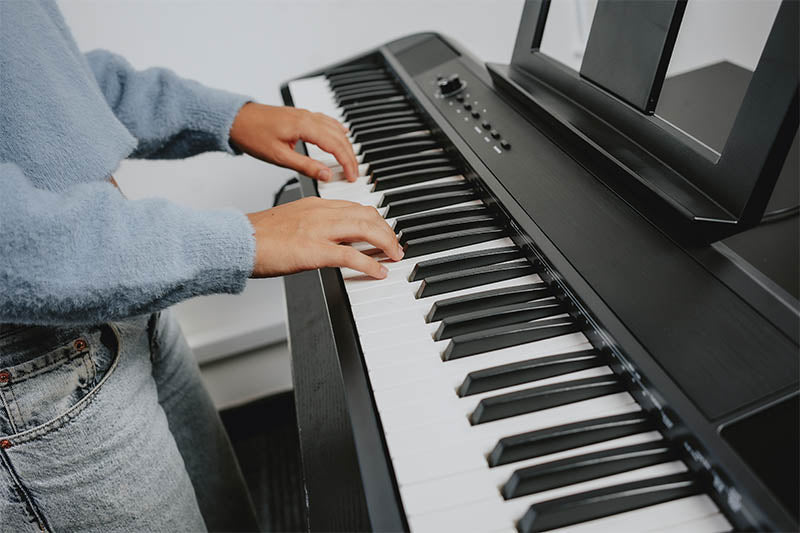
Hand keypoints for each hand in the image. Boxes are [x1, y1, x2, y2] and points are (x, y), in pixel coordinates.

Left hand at [230, 102, 358, 181]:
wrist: (236, 119)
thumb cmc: (253, 135)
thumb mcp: (279, 157)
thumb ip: (306, 166)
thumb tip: (326, 175)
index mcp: (304, 126)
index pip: (335, 145)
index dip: (347, 162)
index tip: (352, 175)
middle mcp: (308, 117)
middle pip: (339, 137)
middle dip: (350, 156)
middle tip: (354, 173)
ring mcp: (305, 114)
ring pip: (335, 128)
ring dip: (346, 145)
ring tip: (350, 161)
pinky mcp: (301, 115)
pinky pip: (327, 121)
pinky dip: (338, 131)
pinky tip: (342, 134)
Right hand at [246, 197, 402, 278]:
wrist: (237, 241)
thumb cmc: (257, 237)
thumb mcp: (291, 223)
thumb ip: (313, 227)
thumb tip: (330, 241)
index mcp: (315, 204)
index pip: (355, 206)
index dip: (375, 220)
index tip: (384, 231)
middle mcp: (320, 213)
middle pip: (367, 215)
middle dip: (387, 231)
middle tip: (395, 246)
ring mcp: (318, 231)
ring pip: (365, 229)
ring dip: (385, 244)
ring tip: (394, 256)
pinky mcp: (314, 251)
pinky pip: (351, 256)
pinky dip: (370, 264)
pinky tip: (379, 271)